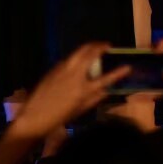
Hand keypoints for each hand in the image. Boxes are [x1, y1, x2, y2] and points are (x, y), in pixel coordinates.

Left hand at [4, 42, 127, 142]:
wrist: (34, 117)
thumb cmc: (58, 118)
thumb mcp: (79, 111)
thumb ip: (94, 99)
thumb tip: (106, 91)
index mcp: (83, 90)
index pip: (106, 78)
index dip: (119, 72)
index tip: (128, 66)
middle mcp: (75, 75)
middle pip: (90, 53)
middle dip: (100, 46)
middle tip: (107, 45)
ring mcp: (63, 69)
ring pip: (79, 51)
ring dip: (89, 46)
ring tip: (95, 46)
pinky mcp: (55, 68)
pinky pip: (69, 58)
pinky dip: (77, 55)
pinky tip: (79, 59)